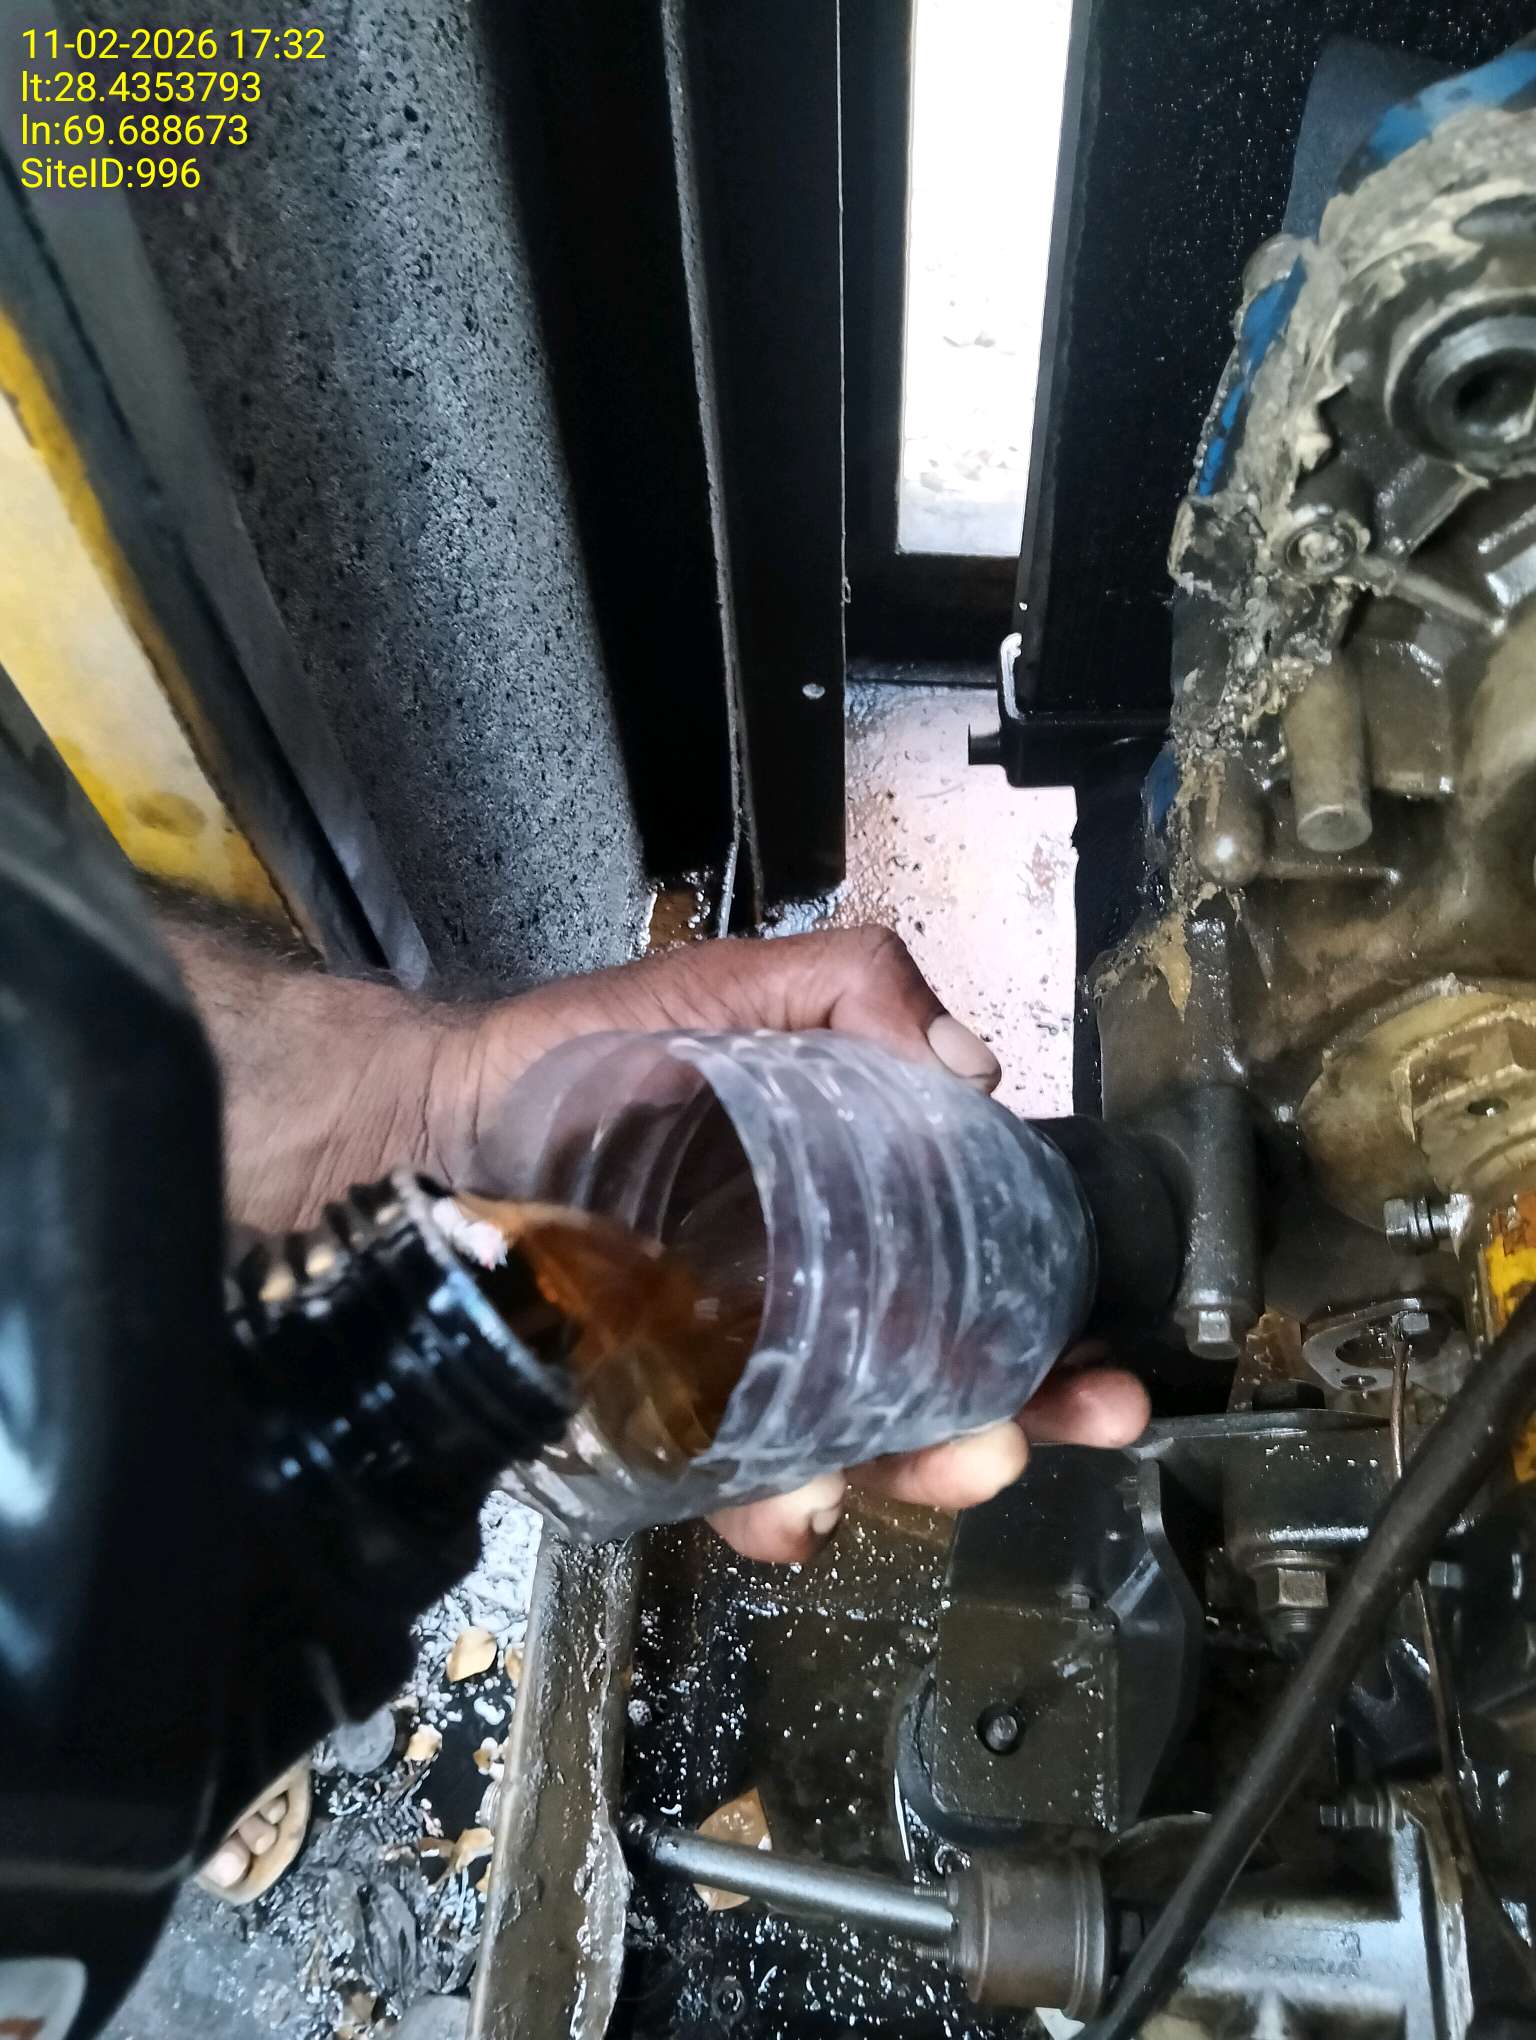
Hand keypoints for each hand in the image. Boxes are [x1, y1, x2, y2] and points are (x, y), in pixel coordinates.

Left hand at [168, 918, 1149, 1557]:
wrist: (434, 1125)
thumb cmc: (590, 1056)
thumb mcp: (733, 990)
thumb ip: (854, 990)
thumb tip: (975, 1069)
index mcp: (857, 1206)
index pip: (984, 1275)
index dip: (1052, 1328)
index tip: (1104, 1369)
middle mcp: (819, 1301)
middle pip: (941, 1389)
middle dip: (1000, 1429)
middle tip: (1016, 1437)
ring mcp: (744, 1374)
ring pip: (854, 1455)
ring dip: (902, 1480)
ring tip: (918, 1469)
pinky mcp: (662, 1428)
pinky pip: (734, 1492)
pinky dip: (775, 1512)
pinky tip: (786, 1505)